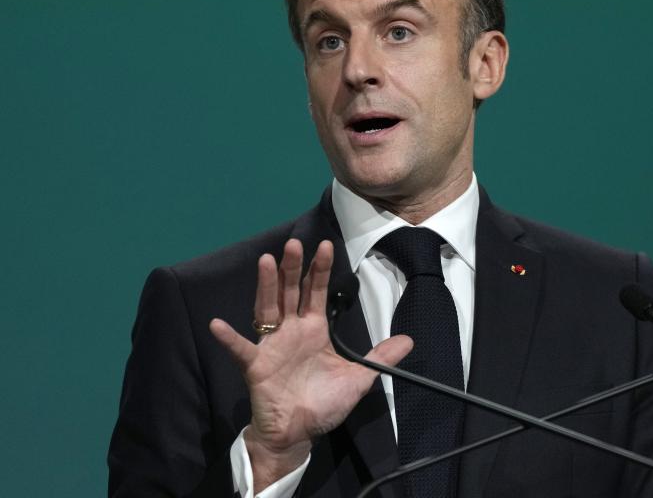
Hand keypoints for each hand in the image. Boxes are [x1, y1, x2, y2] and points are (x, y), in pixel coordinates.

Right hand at [209, 239, 412, 490]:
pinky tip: (218, 325)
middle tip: (295, 243)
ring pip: (268, 309)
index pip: (317, 292)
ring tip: (267, 261)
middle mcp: (291, 330)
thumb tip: (409, 340)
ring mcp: (271, 345)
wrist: (298, 434)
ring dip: (267, 286)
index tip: (326, 245)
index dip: (321, 270)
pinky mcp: (256, 366)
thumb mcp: (359, 379)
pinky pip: (241, 349)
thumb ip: (380, 357)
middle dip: (293, 268)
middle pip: (291, 292)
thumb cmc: (323, 404)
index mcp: (314, 330)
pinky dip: (229, 338)